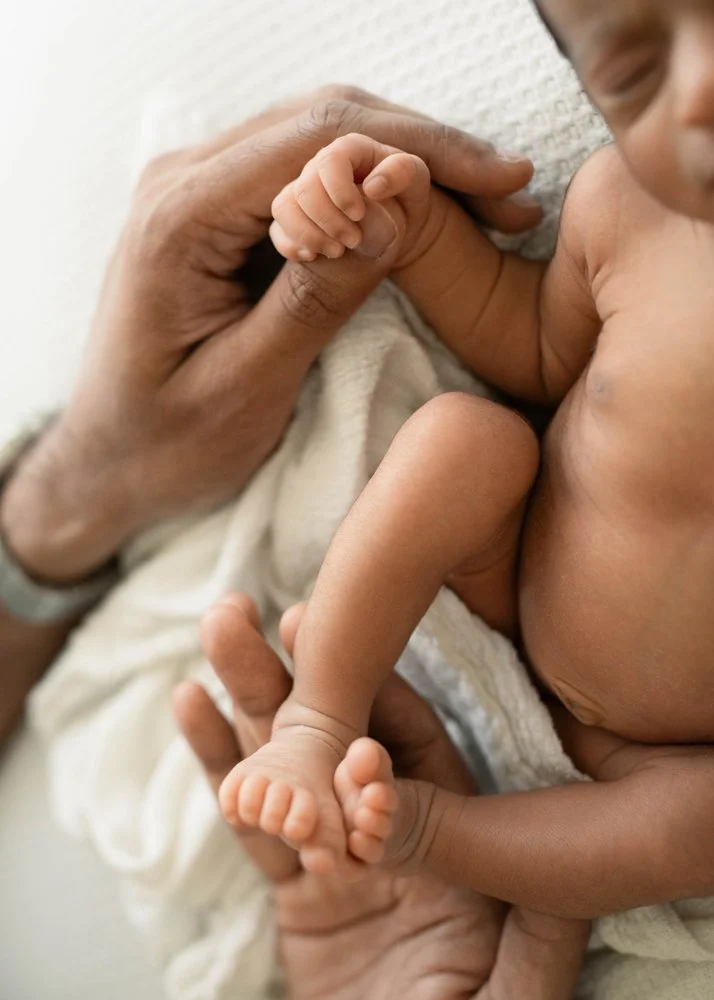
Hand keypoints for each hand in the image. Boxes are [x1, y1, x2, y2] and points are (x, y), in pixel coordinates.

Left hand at [0, 87, 540, 585]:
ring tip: (487, 202)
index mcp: (180, 217)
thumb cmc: (168, 441)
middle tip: (512, 194)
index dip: (418, 153)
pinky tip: (425, 209)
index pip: (315, 144)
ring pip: (321, 137)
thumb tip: (396, 206)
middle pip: (324, 121)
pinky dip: (373, 185)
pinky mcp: (219, 211)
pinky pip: (306, 172)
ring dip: (408, 161)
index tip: (500, 186)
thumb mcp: (247, 384)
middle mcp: (184, 180)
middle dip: (427, 150)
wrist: (110, 459)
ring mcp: (199, 189)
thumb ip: (317, 295)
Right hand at [174, 594, 587, 999]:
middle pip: (338, 734)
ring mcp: (339, 854)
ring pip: (285, 763)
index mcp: (453, 839)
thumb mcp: (514, 987)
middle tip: (255, 609)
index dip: (374, 699)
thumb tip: (556, 858)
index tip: (337, 649)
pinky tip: (192, 705)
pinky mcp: (293, 889)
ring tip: (219, 631)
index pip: (412, 750)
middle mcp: (395, 832)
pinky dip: (220, 766)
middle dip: (297, 672)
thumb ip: (533, 929)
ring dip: (249, 696)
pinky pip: (250, 820)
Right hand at [270, 133, 431, 262]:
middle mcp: (319, 168)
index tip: (359, 214)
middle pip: (304, 189)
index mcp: (349, 150)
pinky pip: (278, 230)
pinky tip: (313, 256)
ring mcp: (303, 192)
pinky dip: (291, 245)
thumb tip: (372, 186)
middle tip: (354, 241)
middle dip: (328, 220)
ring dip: (308, 234)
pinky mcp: (294, 219)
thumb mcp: (416, 180)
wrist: (397, 224)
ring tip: (337, 252)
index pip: (330, 161)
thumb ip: (401, 172)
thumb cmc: (406, 196)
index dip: (339, 189)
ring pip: (284, 207)